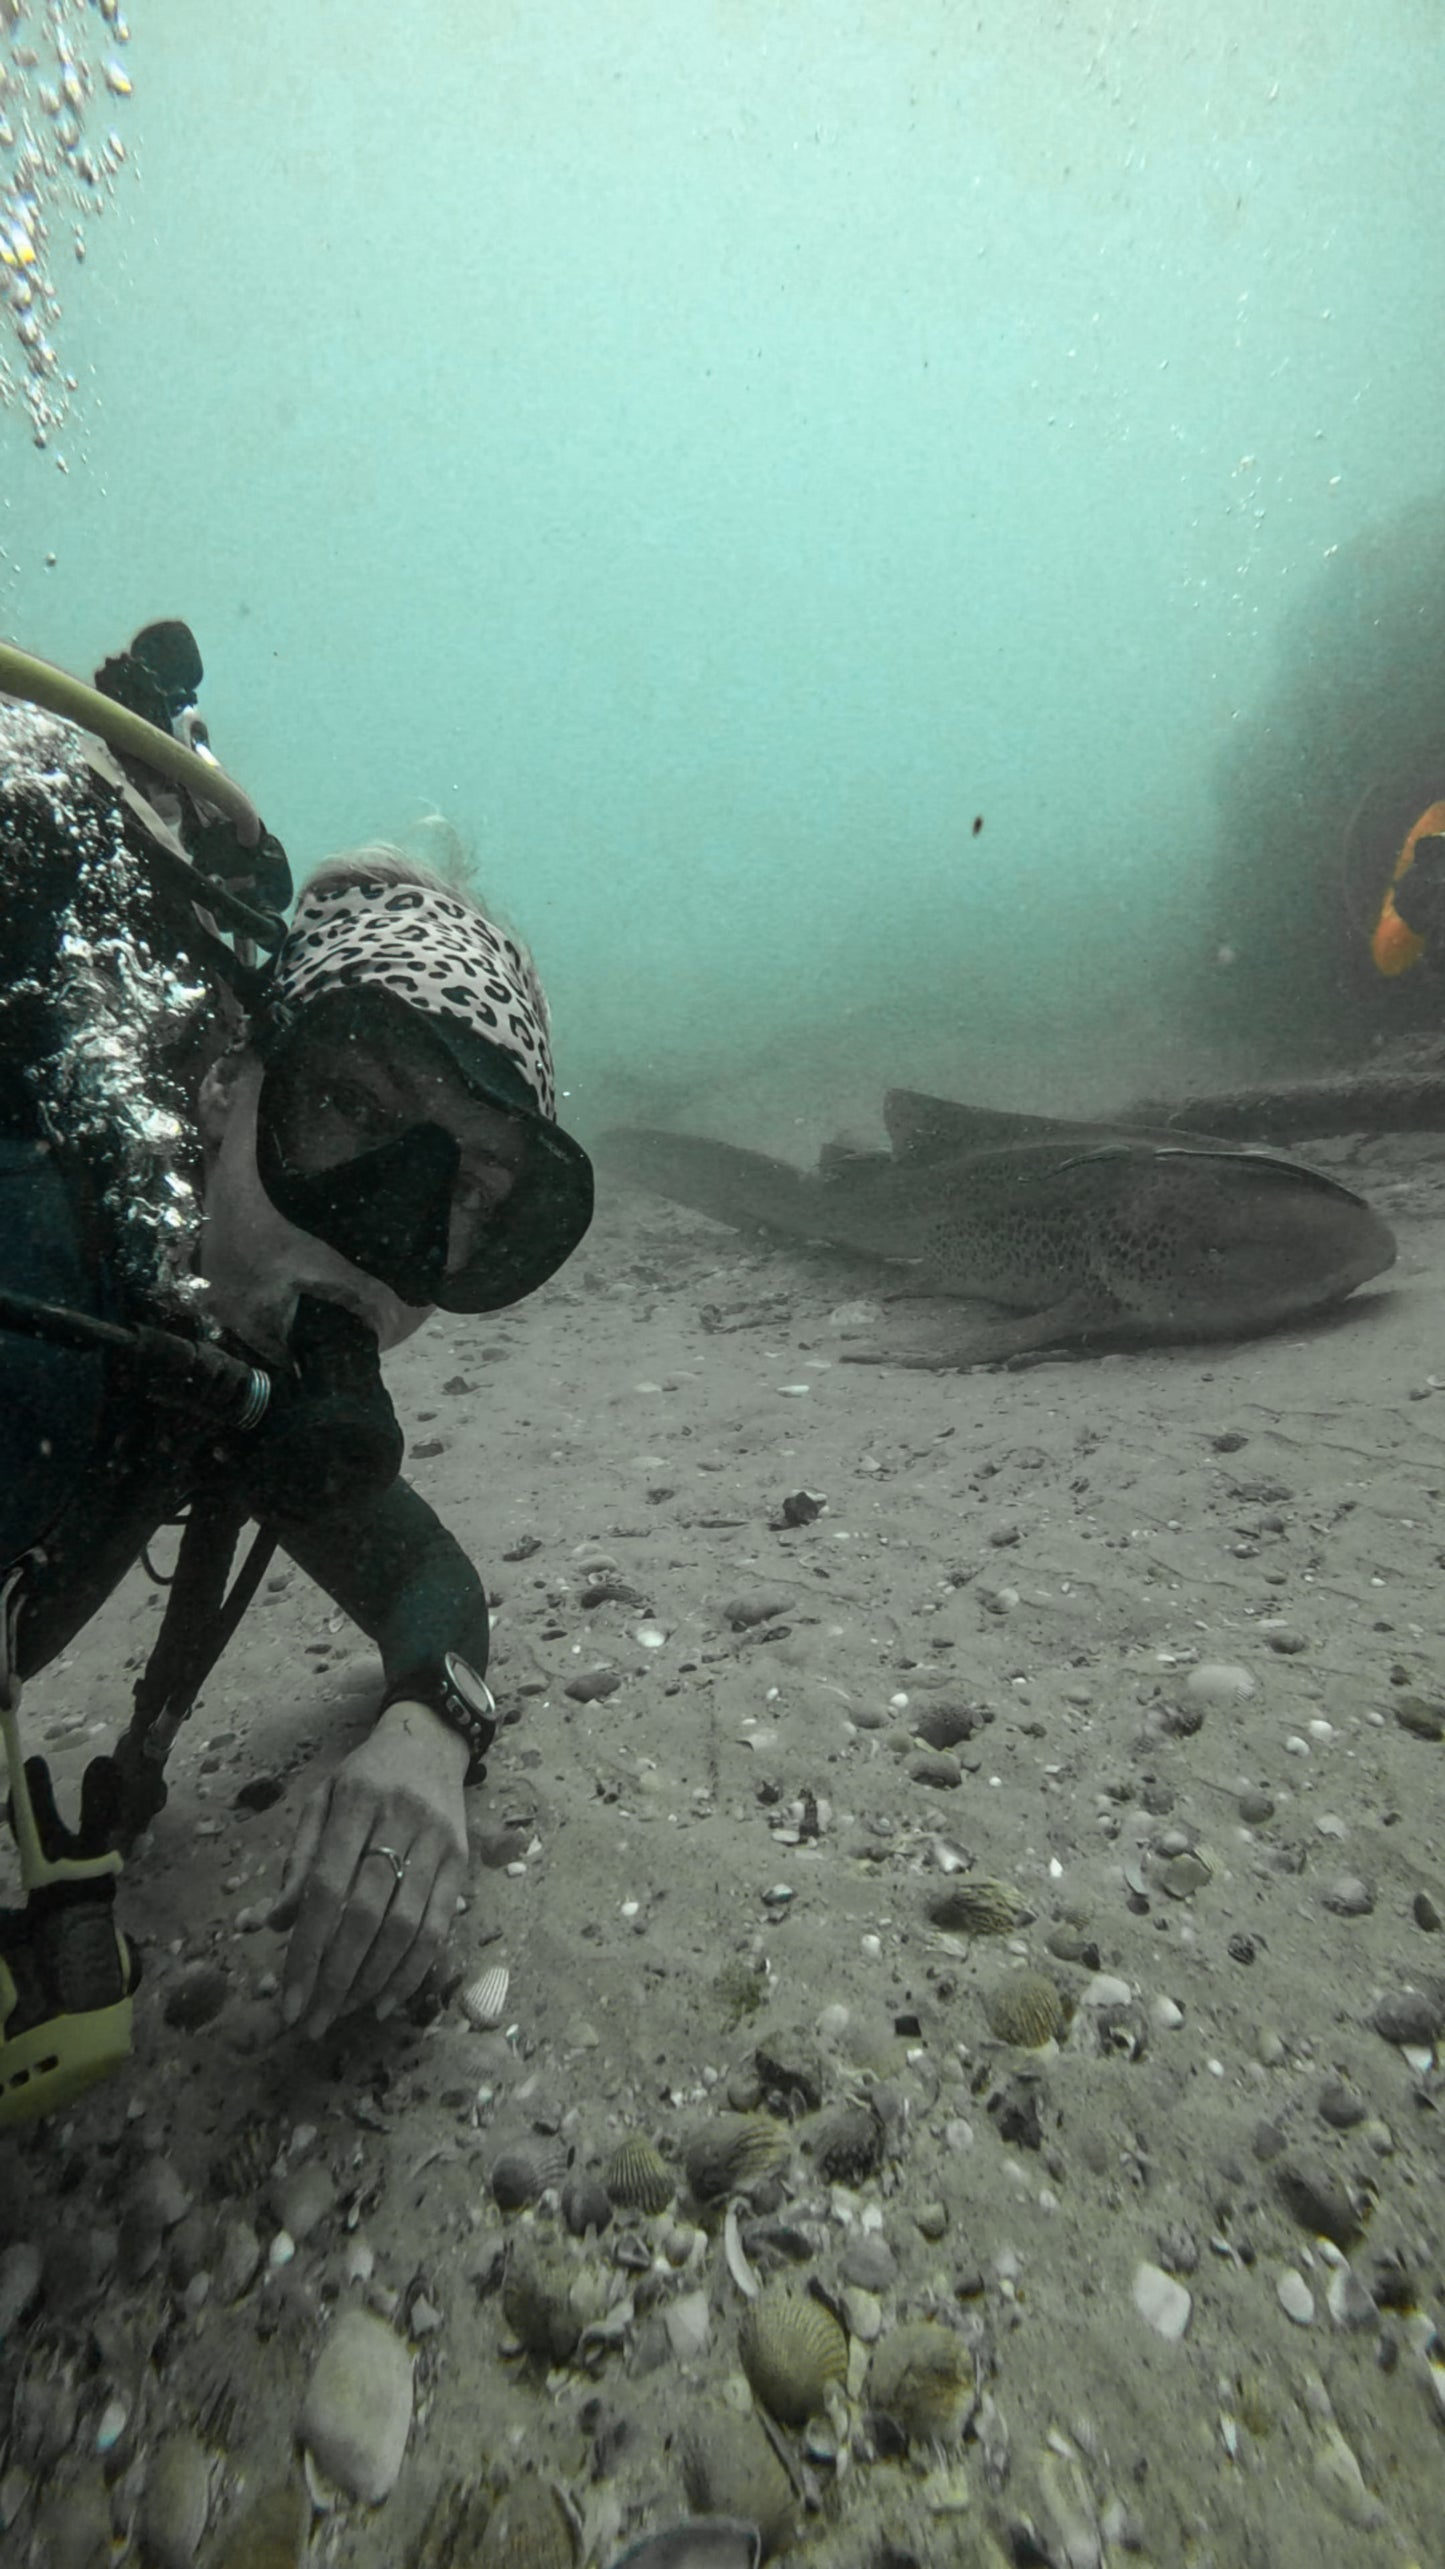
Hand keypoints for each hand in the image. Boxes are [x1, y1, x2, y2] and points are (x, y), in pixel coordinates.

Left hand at [270, 1702, 468, 2037]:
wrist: (429, 1742)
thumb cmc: (364, 1778)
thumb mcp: (320, 1802)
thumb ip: (299, 1860)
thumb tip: (275, 1924)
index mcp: (356, 1803)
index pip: (326, 1887)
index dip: (306, 1948)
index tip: (288, 1999)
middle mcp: (401, 1821)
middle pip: (366, 1913)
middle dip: (336, 1977)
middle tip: (312, 2023)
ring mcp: (438, 1843)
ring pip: (406, 1926)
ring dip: (373, 1979)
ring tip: (343, 2012)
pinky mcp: (462, 1862)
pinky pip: (439, 1926)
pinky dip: (413, 1969)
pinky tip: (387, 1999)